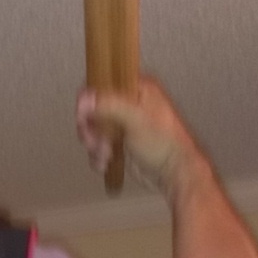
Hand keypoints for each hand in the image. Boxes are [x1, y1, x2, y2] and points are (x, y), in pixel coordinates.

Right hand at [76, 76, 205, 194]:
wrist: (173, 173)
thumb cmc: (164, 144)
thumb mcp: (135, 119)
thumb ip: (109, 105)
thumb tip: (85, 98)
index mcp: (137, 89)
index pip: (102, 84)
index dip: (89, 100)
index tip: (84, 116)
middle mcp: (130, 104)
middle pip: (93, 108)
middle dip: (91, 128)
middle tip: (95, 140)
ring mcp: (124, 124)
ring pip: (94, 129)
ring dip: (94, 144)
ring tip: (106, 154)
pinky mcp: (120, 142)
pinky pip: (98, 144)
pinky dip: (98, 155)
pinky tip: (107, 162)